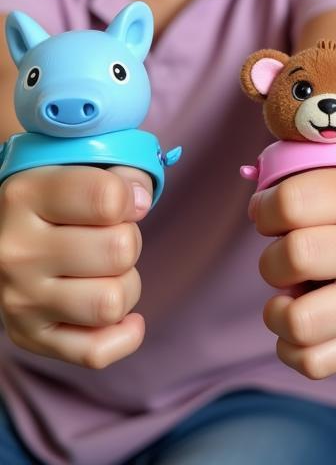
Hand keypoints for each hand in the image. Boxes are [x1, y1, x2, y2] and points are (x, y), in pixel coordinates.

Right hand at [0, 165, 151, 367]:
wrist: (5, 231)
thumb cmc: (58, 196)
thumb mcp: (79, 167)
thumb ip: (121, 174)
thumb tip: (140, 201)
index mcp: (25, 196)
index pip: (108, 199)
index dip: (130, 198)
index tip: (122, 202)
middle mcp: (15, 251)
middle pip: (120, 252)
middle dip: (129, 241)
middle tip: (109, 237)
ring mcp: (18, 300)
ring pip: (112, 303)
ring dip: (125, 284)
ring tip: (105, 271)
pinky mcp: (28, 337)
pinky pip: (96, 352)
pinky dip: (123, 335)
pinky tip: (121, 314)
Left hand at [250, 167, 335, 378]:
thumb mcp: (334, 177)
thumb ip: (292, 183)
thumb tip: (257, 210)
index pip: (288, 203)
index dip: (265, 210)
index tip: (276, 215)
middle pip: (292, 257)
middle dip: (273, 261)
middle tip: (289, 259)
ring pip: (299, 321)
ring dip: (279, 312)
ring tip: (295, 296)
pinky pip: (313, 362)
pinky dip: (293, 347)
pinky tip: (306, 323)